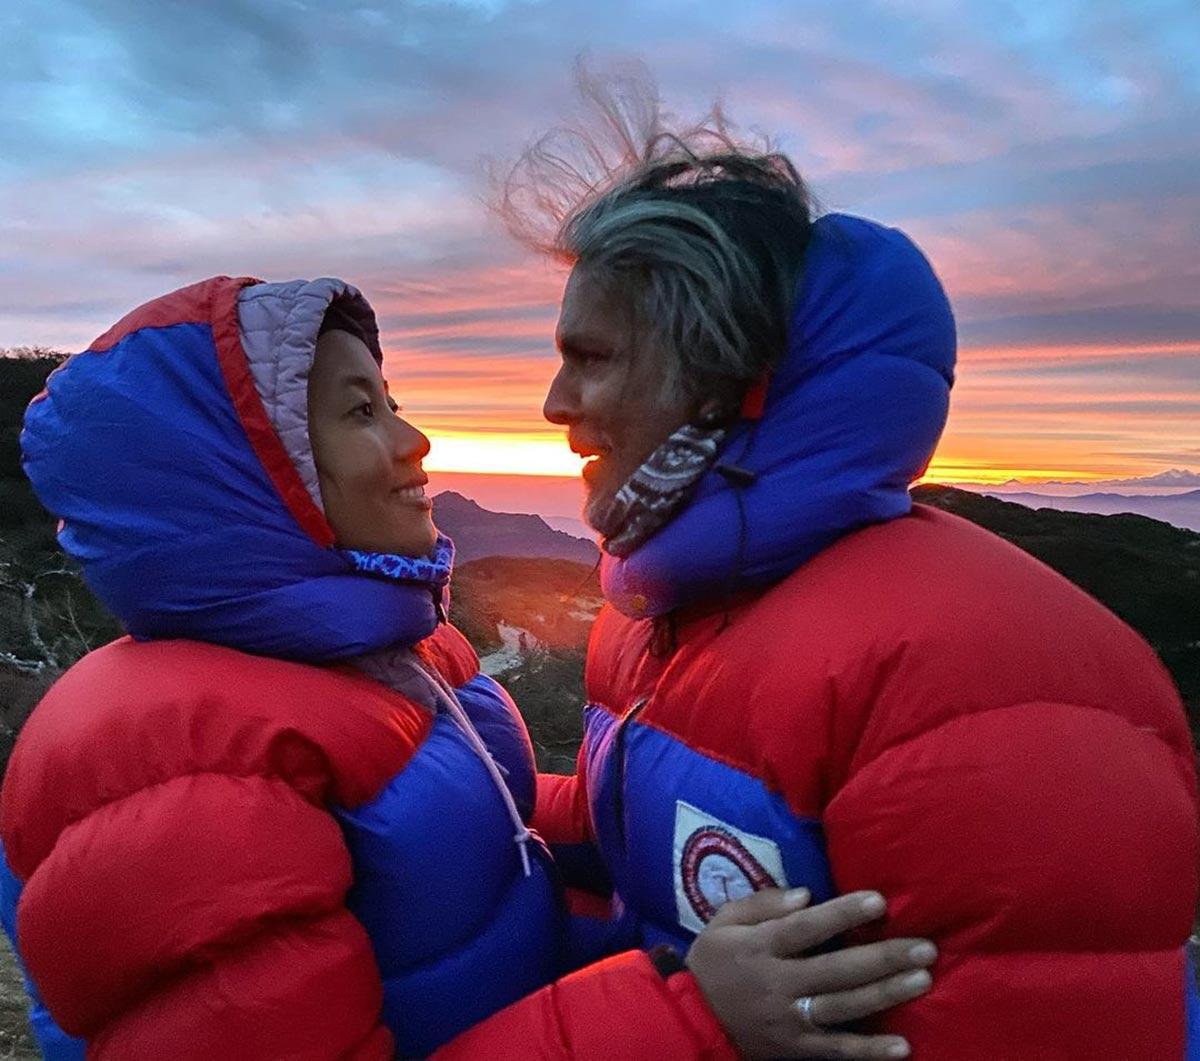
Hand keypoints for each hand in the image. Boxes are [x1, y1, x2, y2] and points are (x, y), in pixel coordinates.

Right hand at [685, 888, 934, 1059]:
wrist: (691, 1022)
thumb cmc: (712, 963)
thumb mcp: (723, 922)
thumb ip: (762, 904)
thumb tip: (806, 895)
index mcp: (759, 947)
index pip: (805, 929)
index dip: (842, 914)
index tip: (878, 901)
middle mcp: (778, 983)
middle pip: (836, 970)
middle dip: (883, 957)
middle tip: (924, 947)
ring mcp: (790, 1020)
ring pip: (844, 1007)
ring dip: (886, 994)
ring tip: (923, 979)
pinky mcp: (796, 1049)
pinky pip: (837, 1051)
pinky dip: (869, 1050)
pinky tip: (902, 1046)